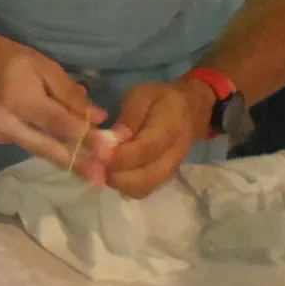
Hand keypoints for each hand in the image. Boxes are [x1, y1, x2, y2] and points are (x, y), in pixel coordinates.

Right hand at [0, 32, 109, 182]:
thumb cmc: (11, 58)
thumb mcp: (45, 66)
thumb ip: (70, 94)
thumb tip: (98, 118)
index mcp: (18, 97)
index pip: (58, 123)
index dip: (84, 137)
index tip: (108, 150)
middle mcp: (4, 120)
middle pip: (46, 147)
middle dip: (76, 163)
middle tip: (100, 179)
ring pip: (37, 149)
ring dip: (65, 159)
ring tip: (91, 172)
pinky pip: (26, 143)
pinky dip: (46, 143)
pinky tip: (61, 144)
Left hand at [105, 78, 214, 197]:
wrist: (191, 110)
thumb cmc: (161, 99)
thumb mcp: (142, 95)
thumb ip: (129, 117)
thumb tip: (113, 138)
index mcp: (170, 128)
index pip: (143, 151)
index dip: (117, 156)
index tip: (94, 153)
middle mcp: (174, 155)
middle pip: (144, 178)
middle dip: (114, 174)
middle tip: (93, 163)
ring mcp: (171, 169)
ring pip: (142, 188)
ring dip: (117, 182)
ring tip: (100, 167)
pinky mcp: (164, 177)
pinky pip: (143, 190)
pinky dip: (124, 186)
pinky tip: (112, 171)